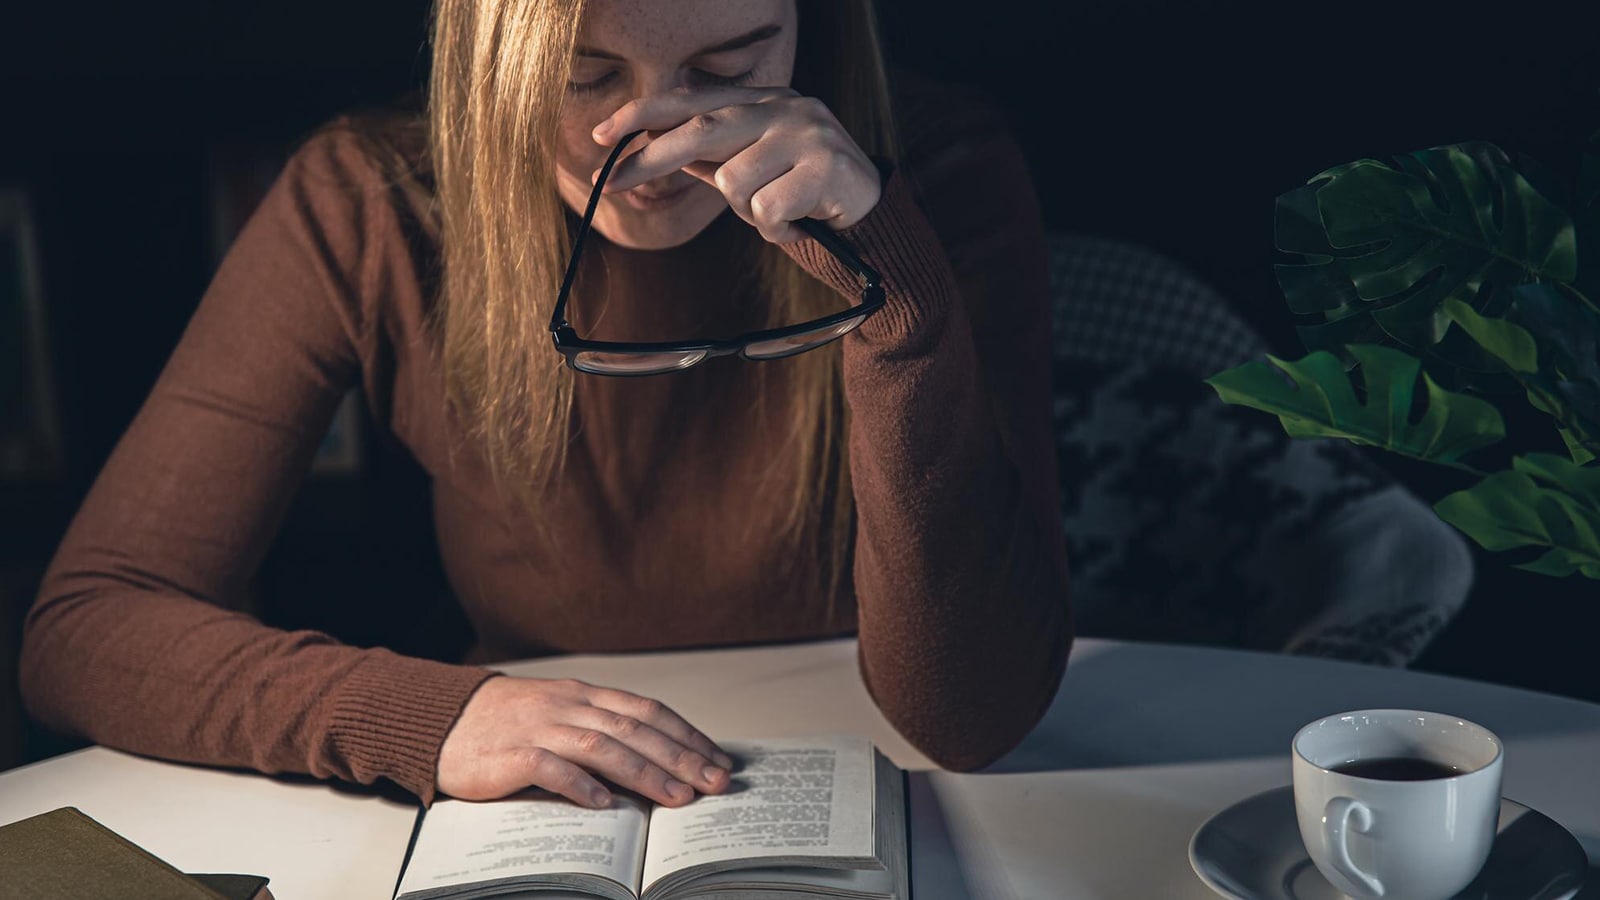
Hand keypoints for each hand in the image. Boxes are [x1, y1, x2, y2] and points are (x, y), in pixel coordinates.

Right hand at [437, 675, 734, 807]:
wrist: (444, 720)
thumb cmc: (510, 723)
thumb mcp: (563, 715)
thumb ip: (603, 730)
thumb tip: (659, 762)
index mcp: (586, 695)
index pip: (648, 711)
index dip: (687, 735)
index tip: (720, 760)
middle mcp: (569, 706)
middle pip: (634, 729)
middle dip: (680, 757)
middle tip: (715, 783)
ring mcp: (540, 728)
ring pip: (601, 746)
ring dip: (644, 773)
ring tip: (675, 798)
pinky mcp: (510, 754)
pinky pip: (549, 768)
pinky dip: (579, 785)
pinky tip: (604, 804)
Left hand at [593, 85, 882, 243]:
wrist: (874, 221)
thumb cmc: (806, 196)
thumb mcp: (754, 173)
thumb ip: (712, 159)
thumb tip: (653, 151)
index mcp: (763, 102)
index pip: (692, 101)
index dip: (643, 116)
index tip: (601, 135)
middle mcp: (784, 107)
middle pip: (701, 130)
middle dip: (650, 160)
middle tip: (608, 184)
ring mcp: (807, 132)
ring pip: (734, 183)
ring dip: (747, 213)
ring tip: (779, 215)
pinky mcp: (827, 165)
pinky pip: (768, 211)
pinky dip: (776, 230)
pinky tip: (800, 225)